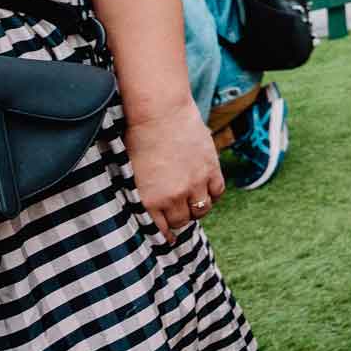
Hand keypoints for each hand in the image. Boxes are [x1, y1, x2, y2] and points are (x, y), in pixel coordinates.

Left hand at [125, 100, 224, 242]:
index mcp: (149, 200)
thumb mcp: (133, 174)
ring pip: (201, 209)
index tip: (168, 236)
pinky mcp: (211, 169)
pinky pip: (217, 192)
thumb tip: (153, 210)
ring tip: (192, 200)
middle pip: (182, 221)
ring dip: (197, 208)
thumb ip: (145, 194)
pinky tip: (206, 188)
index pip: (161, 229)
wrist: (160, 114)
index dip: (165, 233)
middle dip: (179, 219)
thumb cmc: (139, 140)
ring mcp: (195, 184)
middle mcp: (173, 197)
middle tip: (178, 212)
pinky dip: (212, 194)